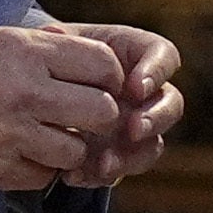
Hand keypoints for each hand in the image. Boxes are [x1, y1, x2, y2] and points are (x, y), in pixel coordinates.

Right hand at [0, 24, 125, 190]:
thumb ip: (27, 48)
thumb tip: (66, 47)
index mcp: (22, 50)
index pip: (103, 64)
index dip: (106, 79)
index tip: (93, 86)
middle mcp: (25, 90)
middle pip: (103, 111)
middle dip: (96, 118)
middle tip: (76, 121)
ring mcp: (11, 133)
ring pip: (76, 152)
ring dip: (67, 151)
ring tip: (43, 142)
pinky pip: (42, 178)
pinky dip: (37, 172)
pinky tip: (17, 159)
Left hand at [49, 21, 186, 187]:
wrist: (41, 94)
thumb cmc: (54, 58)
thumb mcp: (55, 45)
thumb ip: (60, 44)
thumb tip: (55, 36)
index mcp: (137, 55)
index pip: (165, 57)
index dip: (156, 72)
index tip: (135, 87)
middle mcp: (145, 93)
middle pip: (171, 104)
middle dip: (156, 119)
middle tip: (134, 129)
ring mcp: (135, 126)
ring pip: (154, 145)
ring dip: (133, 157)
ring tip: (105, 164)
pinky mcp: (118, 154)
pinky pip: (122, 170)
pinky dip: (100, 176)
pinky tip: (74, 176)